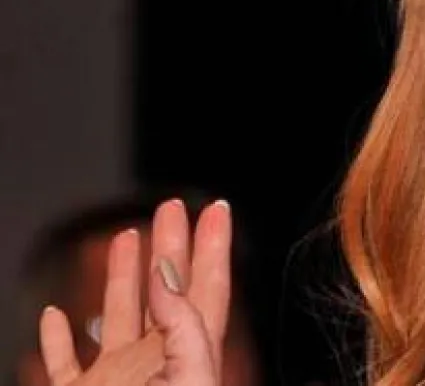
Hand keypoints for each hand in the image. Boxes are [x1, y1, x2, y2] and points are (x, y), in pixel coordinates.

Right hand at [39, 199, 233, 385]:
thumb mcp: (192, 375)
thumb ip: (184, 323)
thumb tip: (166, 275)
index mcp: (191, 354)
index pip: (209, 289)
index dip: (214, 248)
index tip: (216, 210)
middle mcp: (156, 361)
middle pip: (165, 290)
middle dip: (170, 245)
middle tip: (171, 207)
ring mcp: (119, 378)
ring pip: (118, 316)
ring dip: (121, 277)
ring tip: (127, 237)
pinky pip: (63, 364)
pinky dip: (56, 340)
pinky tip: (55, 316)